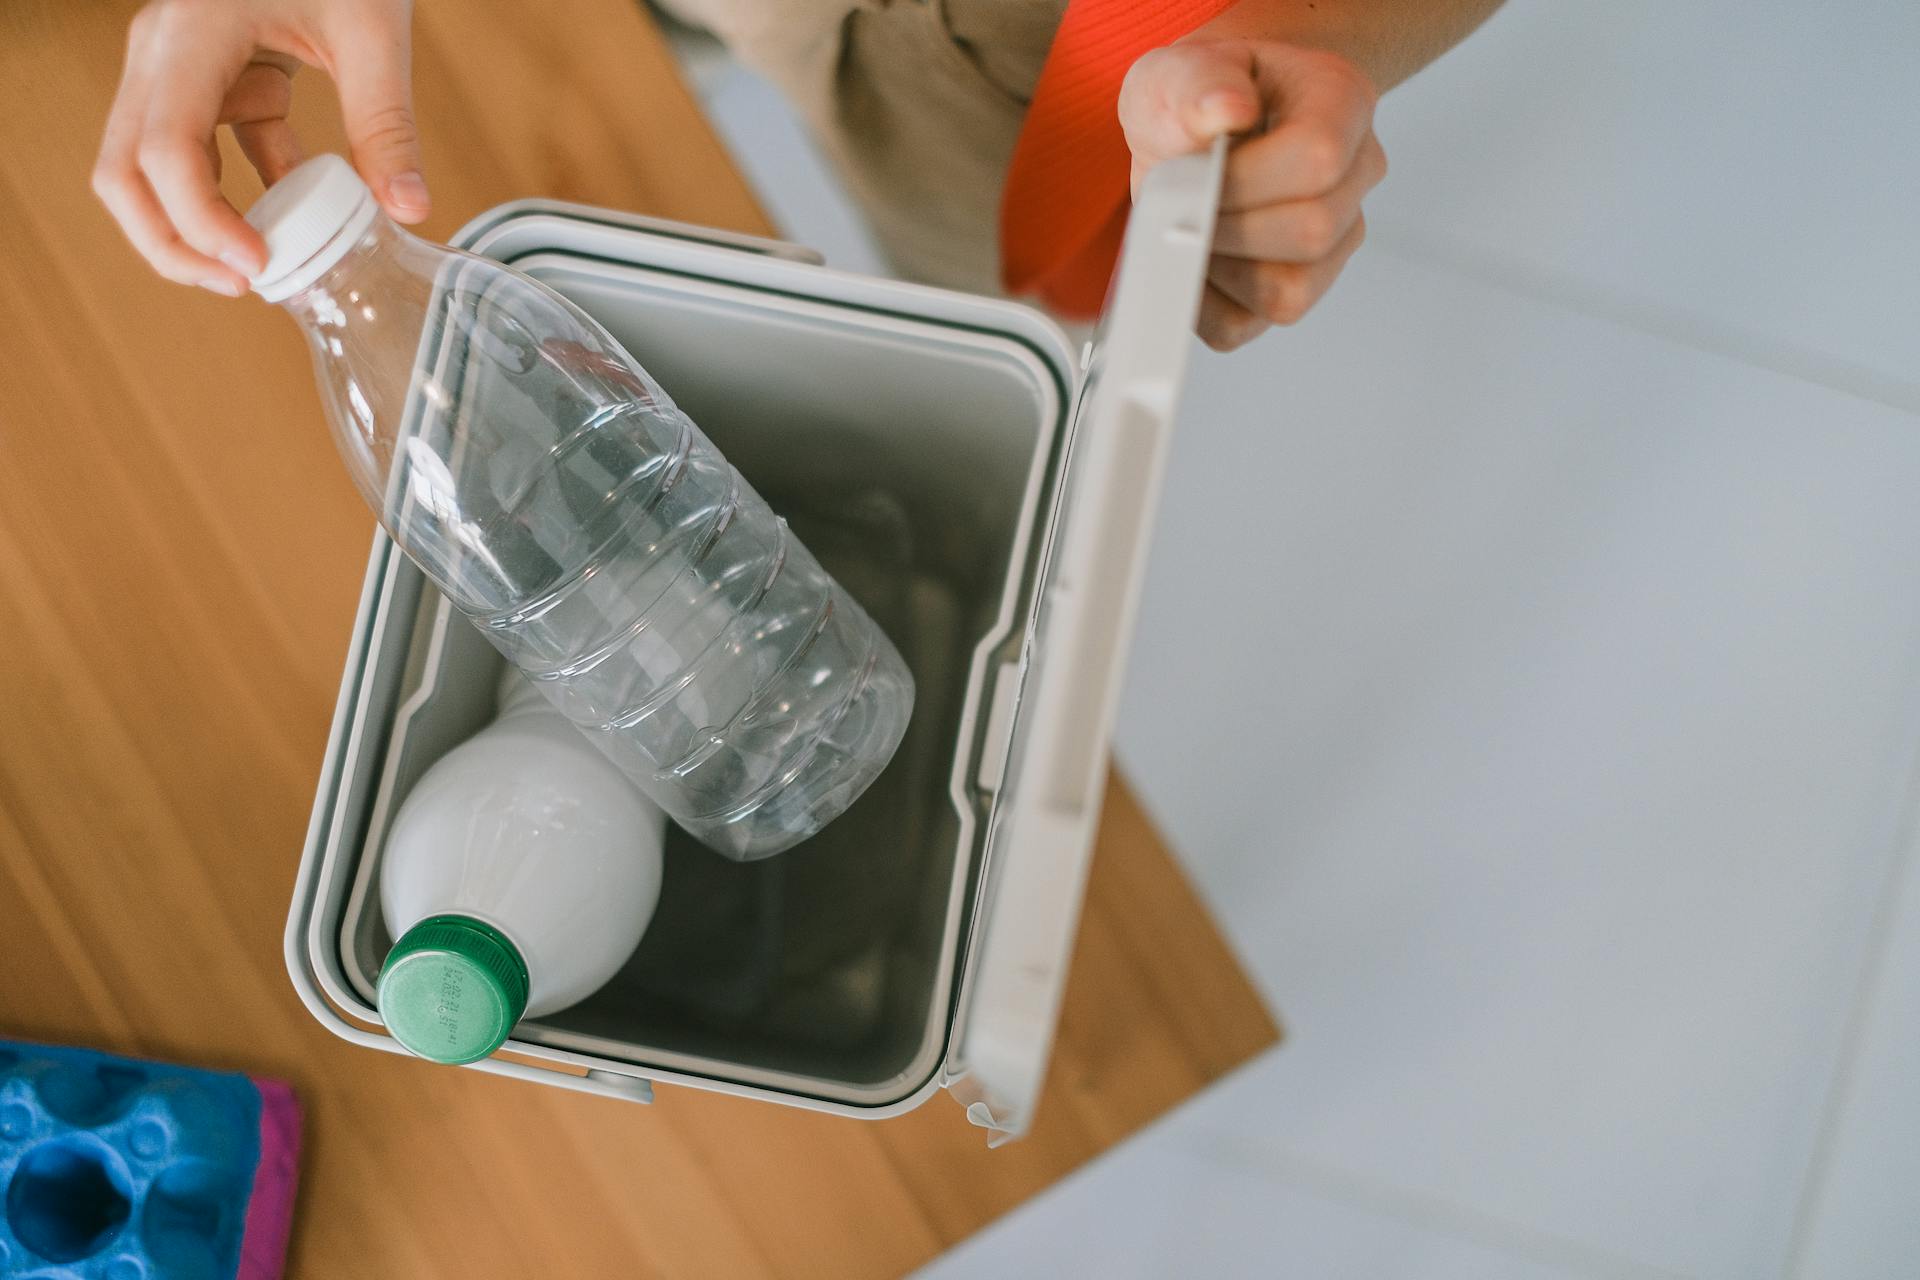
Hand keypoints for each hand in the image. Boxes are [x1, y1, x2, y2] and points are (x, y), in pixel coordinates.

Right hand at [93, 0, 425, 296]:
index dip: (201, 222)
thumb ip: (388, 122)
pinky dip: (237, 197)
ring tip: (260, 274)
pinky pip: (204, 155)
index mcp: (191, 34)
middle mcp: (163, 53)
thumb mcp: (372, 30)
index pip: (165, 149)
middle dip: (172, 244)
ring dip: (193, 228)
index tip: (258, 268)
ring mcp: (177, 68)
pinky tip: (293, 226)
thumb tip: (409, 208)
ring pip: (146, 170)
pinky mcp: (209, 81)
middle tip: (243, 287)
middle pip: (124, 172)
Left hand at [1120, 39, 1385, 350]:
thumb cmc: (1195, 100)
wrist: (1195, 129)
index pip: (1319, 158)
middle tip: (1181, 202)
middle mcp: (1357, 173)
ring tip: (1189, 226)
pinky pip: (1248, 325)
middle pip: (1312, 232)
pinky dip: (1202, 303)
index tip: (1194, 171)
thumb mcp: (1178, 70)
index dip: (1245, 180)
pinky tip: (1192, 258)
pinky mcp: (1297, 290)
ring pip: (1289, 292)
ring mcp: (1337, 239)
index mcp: (1342, 102)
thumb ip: (1196, 84)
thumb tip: (1226, 111)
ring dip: (1219, 269)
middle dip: (1227, 226)